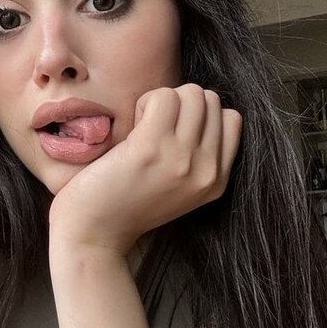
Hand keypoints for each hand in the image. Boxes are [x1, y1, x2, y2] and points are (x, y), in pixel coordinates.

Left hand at [48, 84, 242, 256]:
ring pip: (192, 94)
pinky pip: (163, 96)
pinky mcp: (152, 148)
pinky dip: (146, 102)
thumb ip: (198, 156)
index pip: (232, 119)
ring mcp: (182, 159)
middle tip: (155, 128)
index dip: (200, 114)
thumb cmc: (127, 204)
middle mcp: (207, 171)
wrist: (94, 234)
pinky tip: (133, 126)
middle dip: (182, 103)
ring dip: (164, 101)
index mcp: (217, 181)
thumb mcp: (180, 188)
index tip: (175, 132)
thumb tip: (199, 105)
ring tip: (144, 126)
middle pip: (210, 101)